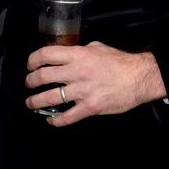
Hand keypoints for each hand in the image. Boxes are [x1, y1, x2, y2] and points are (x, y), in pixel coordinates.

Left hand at [24, 42, 166, 126]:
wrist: (140, 78)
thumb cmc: (120, 62)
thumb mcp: (97, 47)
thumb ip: (80, 51)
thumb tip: (70, 53)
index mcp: (77, 56)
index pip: (45, 55)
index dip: (33, 60)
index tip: (30, 65)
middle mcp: (76, 72)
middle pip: (43, 76)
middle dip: (31, 81)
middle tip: (28, 83)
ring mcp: (82, 91)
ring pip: (50, 98)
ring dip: (36, 101)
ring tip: (30, 102)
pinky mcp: (90, 107)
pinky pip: (68, 117)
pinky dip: (56, 121)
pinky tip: (51, 120)